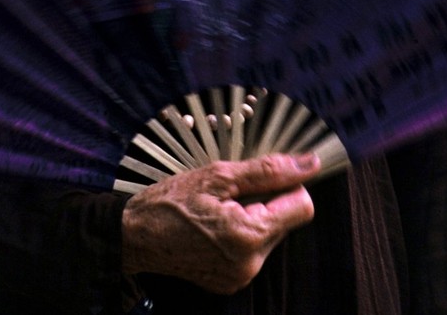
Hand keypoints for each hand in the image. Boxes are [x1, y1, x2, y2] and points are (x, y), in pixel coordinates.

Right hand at [121, 153, 318, 293]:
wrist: (136, 235)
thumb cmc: (172, 201)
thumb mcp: (219, 175)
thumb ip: (269, 170)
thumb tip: (310, 163)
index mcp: (249, 235)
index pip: (303, 206)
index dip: (286, 186)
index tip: (262, 178)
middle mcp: (250, 263)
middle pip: (285, 221)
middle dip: (266, 201)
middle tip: (229, 193)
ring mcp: (240, 277)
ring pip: (269, 234)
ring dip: (252, 217)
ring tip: (218, 210)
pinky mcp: (231, 283)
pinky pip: (252, 251)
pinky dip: (239, 234)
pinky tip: (213, 226)